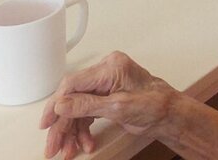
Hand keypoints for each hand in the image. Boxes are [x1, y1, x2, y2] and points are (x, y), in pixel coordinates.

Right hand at [40, 52, 174, 158]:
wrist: (171, 114)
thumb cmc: (155, 104)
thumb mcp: (119, 107)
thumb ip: (88, 105)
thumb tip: (61, 104)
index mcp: (110, 67)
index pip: (72, 84)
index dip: (55, 105)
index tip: (46, 124)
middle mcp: (106, 72)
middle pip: (73, 99)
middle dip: (63, 125)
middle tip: (54, 146)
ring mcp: (107, 84)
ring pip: (78, 109)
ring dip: (72, 131)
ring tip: (70, 150)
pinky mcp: (107, 96)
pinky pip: (87, 112)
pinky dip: (84, 129)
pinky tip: (85, 143)